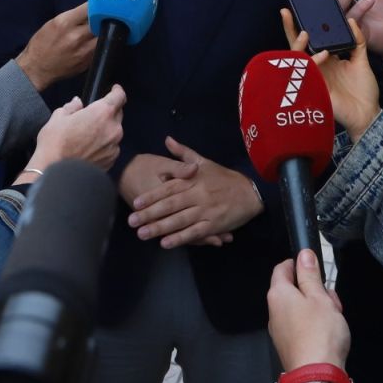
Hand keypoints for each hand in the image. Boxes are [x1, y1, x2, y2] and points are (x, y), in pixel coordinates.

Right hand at [15, 2, 95, 89]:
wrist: (37, 69)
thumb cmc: (41, 44)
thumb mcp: (53, 23)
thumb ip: (72, 17)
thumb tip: (89, 11)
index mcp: (65, 23)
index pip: (89, 8)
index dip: (96, 4)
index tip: (99, 3)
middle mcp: (76, 36)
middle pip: (100, 22)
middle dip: (102, 18)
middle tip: (104, 16)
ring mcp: (83, 51)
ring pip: (103, 36)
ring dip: (103, 31)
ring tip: (100, 29)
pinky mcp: (87, 62)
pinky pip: (99, 48)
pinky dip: (98, 44)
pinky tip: (93, 42)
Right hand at [27, 87, 126, 173]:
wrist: (56, 173)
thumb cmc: (55, 143)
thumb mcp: (58, 118)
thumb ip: (71, 107)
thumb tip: (78, 103)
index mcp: (102, 113)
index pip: (119, 96)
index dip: (117, 91)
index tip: (114, 90)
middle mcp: (113, 128)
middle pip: (118, 114)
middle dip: (109, 112)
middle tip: (94, 116)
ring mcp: (114, 147)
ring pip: (114, 132)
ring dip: (106, 130)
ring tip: (89, 136)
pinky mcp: (111, 161)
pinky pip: (111, 148)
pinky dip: (104, 146)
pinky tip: (90, 150)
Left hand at [128, 137, 263, 248]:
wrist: (250, 192)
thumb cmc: (224, 177)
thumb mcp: (204, 161)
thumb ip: (183, 153)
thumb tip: (167, 139)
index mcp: (193, 180)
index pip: (168, 188)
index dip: (152, 195)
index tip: (136, 203)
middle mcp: (197, 195)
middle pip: (170, 205)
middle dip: (150, 214)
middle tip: (132, 221)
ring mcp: (206, 211)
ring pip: (180, 220)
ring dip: (161, 228)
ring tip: (143, 234)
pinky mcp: (214, 225)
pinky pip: (195, 232)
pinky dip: (181, 238)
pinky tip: (166, 243)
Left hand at [267, 249, 349, 371]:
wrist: (317, 374)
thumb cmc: (319, 334)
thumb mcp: (319, 297)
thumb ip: (310, 274)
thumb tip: (304, 255)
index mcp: (279, 294)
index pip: (282, 268)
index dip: (298, 263)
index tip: (313, 266)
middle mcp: (274, 311)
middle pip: (293, 290)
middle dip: (314, 290)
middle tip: (330, 298)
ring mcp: (280, 330)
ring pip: (300, 308)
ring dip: (317, 308)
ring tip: (334, 317)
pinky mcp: (289, 344)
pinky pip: (301, 326)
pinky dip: (314, 324)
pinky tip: (329, 332)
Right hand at [282, 9, 380, 134]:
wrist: (367, 114)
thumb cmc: (364, 90)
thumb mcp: (362, 61)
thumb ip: (357, 41)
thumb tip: (351, 19)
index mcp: (328, 58)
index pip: (313, 39)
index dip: (305, 25)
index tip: (300, 9)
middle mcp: (318, 65)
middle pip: (299, 45)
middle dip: (290, 29)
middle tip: (285, 12)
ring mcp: (315, 76)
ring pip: (298, 57)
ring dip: (298, 44)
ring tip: (305, 33)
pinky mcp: (315, 87)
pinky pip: (308, 72)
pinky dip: (313, 62)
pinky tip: (324, 55)